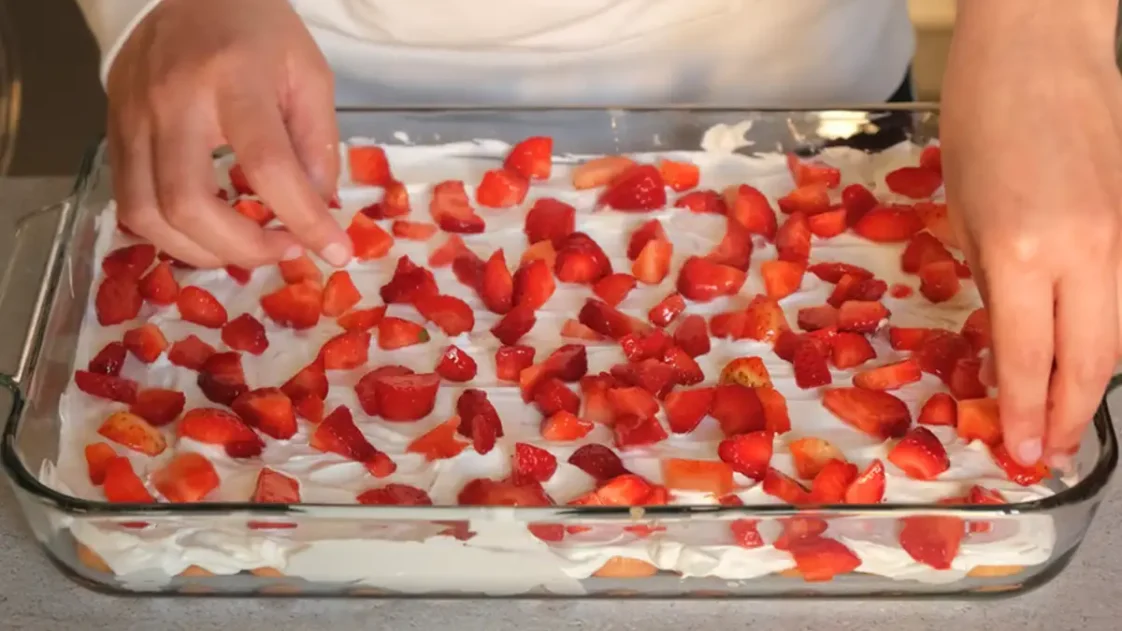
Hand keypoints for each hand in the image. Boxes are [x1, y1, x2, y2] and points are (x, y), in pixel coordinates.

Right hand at [107, 0, 350, 268]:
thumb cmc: (255, 31)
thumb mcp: (307, 73)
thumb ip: (317, 142)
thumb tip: (317, 205)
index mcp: (233, 80)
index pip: (267, 164)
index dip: (304, 219)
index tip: (335, 251)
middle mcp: (173, 103)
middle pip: (190, 203)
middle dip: (244, 248)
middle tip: (284, 250)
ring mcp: (134, 120)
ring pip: (148, 214)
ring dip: (203, 252)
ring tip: (247, 248)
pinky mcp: (114, 134)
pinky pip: (129, 205)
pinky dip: (171, 235)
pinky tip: (208, 235)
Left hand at [942, 1, 1120, 468]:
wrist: (1042, 45)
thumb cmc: (983, 118)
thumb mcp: (962, 211)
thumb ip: (988, 280)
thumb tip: (1003, 339)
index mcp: (1024, 252)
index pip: (1030, 360)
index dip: (1023, 415)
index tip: (1017, 452)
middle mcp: (1088, 253)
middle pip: (1092, 362)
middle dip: (1069, 417)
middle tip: (1046, 452)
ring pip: (1117, 334)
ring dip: (1090, 384)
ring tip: (1061, 419)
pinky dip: (1101, 335)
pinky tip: (1080, 355)